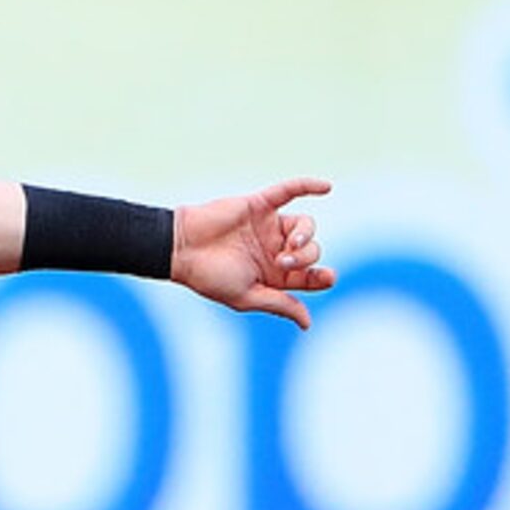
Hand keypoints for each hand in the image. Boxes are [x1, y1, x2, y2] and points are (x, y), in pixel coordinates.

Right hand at [173, 178, 335, 326]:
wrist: (182, 249)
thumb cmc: (209, 277)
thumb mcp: (247, 296)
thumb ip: (279, 305)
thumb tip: (307, 323)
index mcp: (271, 275)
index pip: (308, 275)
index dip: (321, 276)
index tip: (327, 277)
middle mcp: (273, 249)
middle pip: (310, 251)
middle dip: (304, 258)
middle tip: (281, 262)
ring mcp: (268, 226)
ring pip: (306, 224)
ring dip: (306, 234)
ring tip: (293, 242)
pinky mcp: (260, 204)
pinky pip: (290, 190)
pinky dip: (308, 185)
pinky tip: (326, 187)